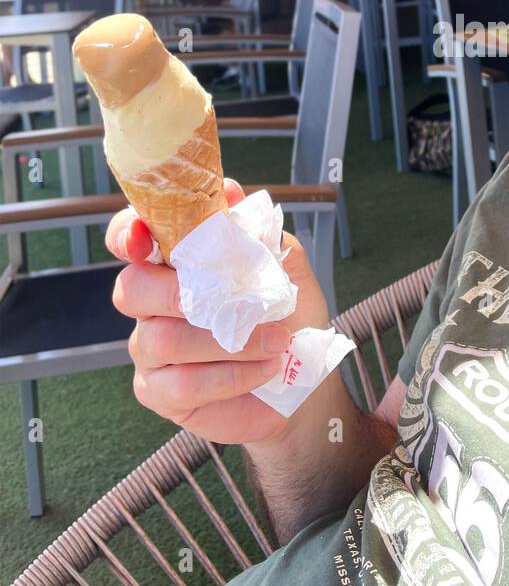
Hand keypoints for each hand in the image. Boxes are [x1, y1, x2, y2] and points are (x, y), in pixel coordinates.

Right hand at [108, 178, 331, 446]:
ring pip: (161, 340)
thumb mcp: (285, 269)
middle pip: (131, 289)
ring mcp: (150, 349)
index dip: (127, 233)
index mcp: (175, 264)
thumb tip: (229, 193)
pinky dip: (229, 375)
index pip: (130, 238)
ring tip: (276, 341)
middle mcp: (152, 303)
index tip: (143, 237)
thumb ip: (256, 233)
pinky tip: (263, 370)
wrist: (304, 380)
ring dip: (226, 341)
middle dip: (177, 293)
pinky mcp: (159, 392)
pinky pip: (180, 385)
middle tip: (234, 303)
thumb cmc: (288, 317)